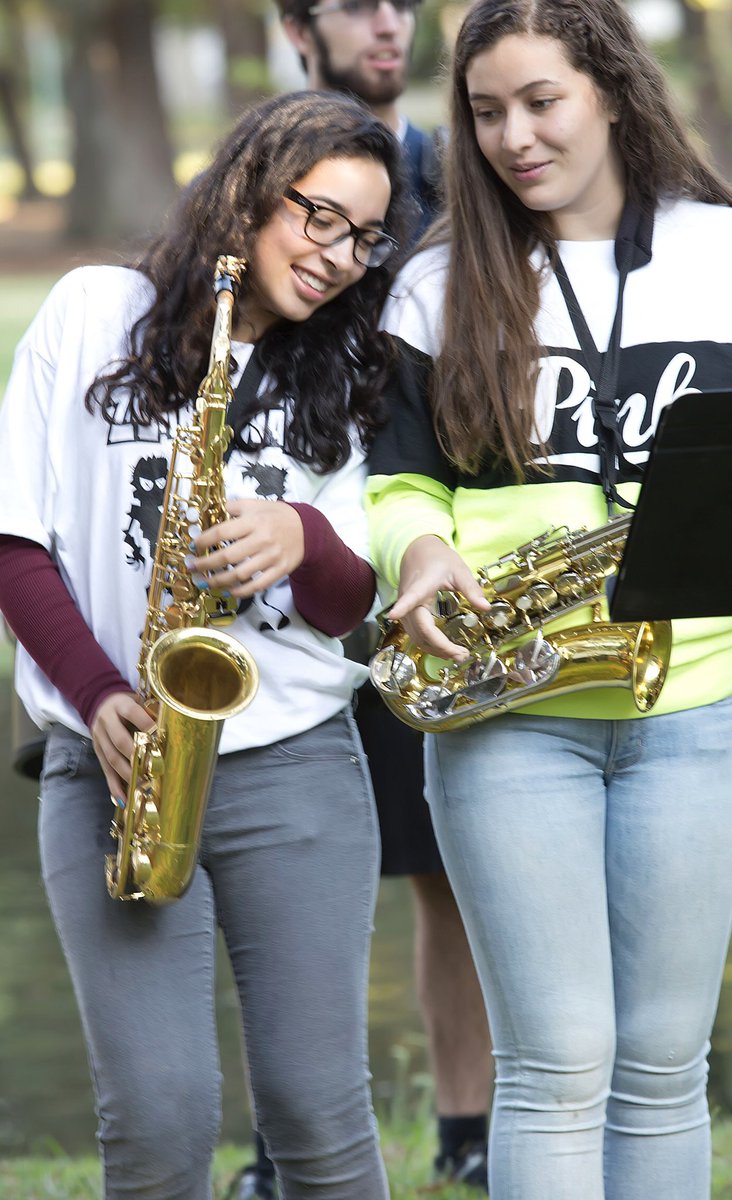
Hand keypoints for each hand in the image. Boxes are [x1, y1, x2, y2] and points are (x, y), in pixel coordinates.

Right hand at [90, 692, 154, 803]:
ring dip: (127, 775)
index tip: (160, 736)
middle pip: (120, 740)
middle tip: (152, 769)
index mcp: (120, 705)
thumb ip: (150, 711)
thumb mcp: (137, 700)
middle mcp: (107, 721)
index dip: (146, 723)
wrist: (98, 701)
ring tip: (141, 787)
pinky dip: (114, 786)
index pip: (132, 713)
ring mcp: (99, 737)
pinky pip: (105, 770)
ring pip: (112, 758)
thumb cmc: (126, 704)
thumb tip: (171, 726)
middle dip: (136, 757)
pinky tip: (123, 799)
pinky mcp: (97, 751)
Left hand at [190, 499, 304, 598]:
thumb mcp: (255, 504)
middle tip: (193, 568)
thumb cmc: (277, 516)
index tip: (193, 546)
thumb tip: (209, 512)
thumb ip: (233, 507)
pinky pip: (257, 585)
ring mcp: (271, 557)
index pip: (222, 532)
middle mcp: (262, 540)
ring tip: (206, 582)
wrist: (307, 529)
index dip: (203, 541)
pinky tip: (229, 591)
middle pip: (228, 556)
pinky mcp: (279, 570)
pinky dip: (241, 591)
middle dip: (206, 564)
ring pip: (240, 574)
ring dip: (219, 581)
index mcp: (254, 521)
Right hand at [390, 535, 489, 661]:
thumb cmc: (437, 559)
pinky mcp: (407, 615)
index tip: (394, 615)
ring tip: (457, 655)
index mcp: (421, 585)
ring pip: (416, 636)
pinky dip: (429, 645)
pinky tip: (444, 649)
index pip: (411, 598)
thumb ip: (471, 589)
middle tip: (462, 654)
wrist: (418, 553)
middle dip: (440, 646)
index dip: (402, 606)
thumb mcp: (459, 570)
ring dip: (435, 649)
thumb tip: (486, 607)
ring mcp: (406, 609)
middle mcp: (408, 599)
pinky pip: (416, 635)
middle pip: (420, 629)